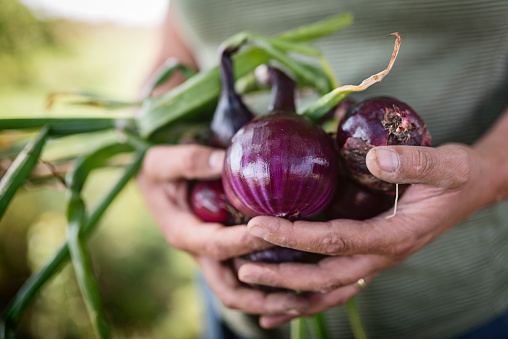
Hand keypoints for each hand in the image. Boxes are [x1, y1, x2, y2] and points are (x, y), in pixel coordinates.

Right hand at [137, 144, 308, 315]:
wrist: (154, 183)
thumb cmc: (158, 171)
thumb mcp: (162, 161)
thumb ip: (190, 160)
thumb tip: (225, 161)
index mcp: (183, 233)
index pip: (218, 245)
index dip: (245, 242)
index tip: (273, 232)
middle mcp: (200, 252)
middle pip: (230, 289)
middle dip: (261, 298)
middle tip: (297, 298)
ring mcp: (213, 256)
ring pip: (240, 290)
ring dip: (269, 300)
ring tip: (304, 302)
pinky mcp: (225, 251)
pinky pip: (247, 275)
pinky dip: (269, 283)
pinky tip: (297, 280)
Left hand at [237, 143, 489, 327]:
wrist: (471, 189)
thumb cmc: (457, 176)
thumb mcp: (446, 163)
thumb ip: (414, 162)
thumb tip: (373, 158)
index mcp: (394, 236)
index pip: (335, 241)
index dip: (295, 237)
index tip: (257, 226)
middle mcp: (381, 256)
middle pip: (325, 277)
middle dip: (282, 275)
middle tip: (242, 267)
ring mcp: (375, 261)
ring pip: (329, 289)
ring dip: (290, 293)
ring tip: (252, 288)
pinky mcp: (369, 256)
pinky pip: (336, 284)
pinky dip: (307, 296)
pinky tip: (281, 303)